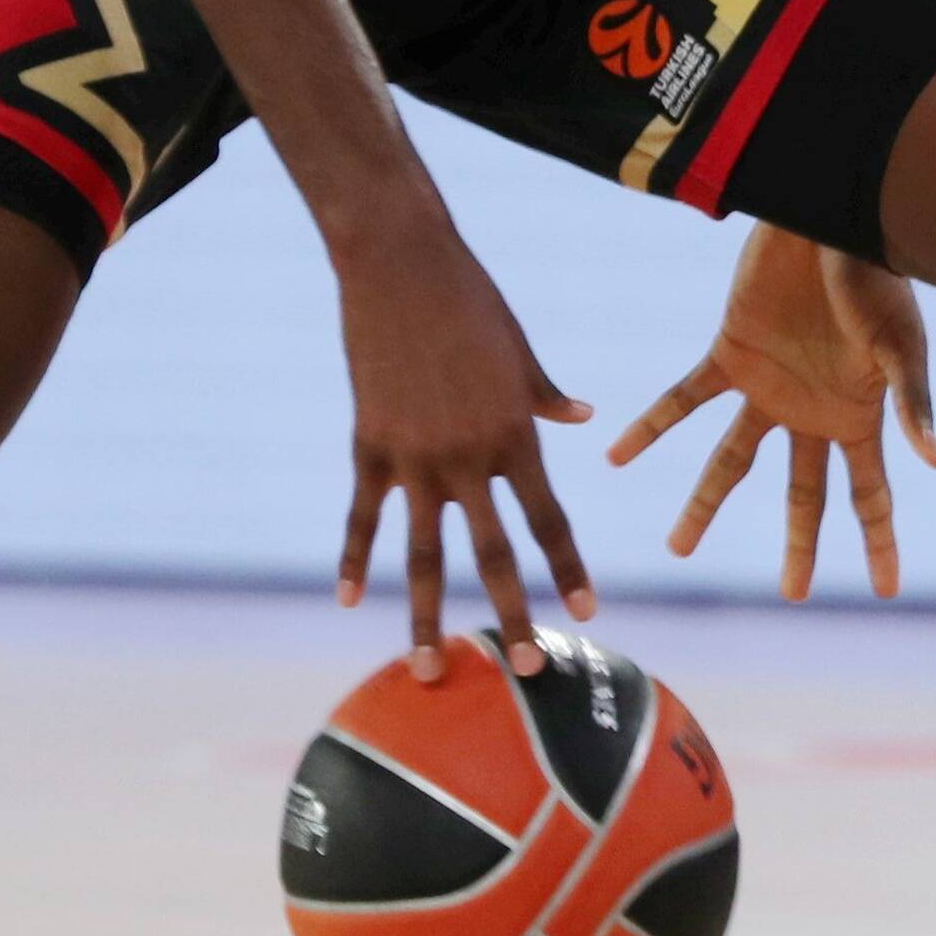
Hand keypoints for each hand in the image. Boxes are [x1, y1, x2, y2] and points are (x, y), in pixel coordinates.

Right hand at [335, 218, 594, 677]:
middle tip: (528, 672)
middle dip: (513, 617)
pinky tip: (349, 602)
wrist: (399, 263)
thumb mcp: (519, 350)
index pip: (550, 520)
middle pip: (494, 555)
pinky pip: (362, 517)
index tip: (587, 613)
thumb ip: (546, 395)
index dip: (568, 570)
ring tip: (430, 670)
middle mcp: (469, 457)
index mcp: (515, 435)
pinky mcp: (368, 444)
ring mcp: (414, 457)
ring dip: (426, 618)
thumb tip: (581, 417)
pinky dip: (354, 561)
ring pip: (422, 557)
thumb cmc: (470, 299)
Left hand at [607, 228, 935, 597]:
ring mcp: (768, 387)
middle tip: (792, 593)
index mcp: (857, 417)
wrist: (831, 218)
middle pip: (804, 495)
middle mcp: (811, 413)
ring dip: (704, 503)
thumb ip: (913, 406)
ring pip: (730, 462)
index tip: (887, 590)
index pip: (871, 495)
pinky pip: (683, 399)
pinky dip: (651, 427)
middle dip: (799, 545)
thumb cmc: (878, 279)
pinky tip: (616, 456)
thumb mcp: (901, 346)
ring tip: (678, 548)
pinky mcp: (730, 354)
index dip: (879, 543)